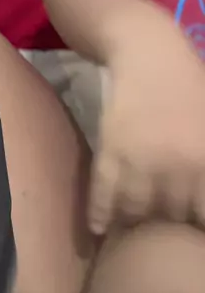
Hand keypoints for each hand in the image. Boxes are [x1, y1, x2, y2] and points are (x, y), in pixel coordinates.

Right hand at [89, 12, 204, 234]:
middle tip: (163, 241)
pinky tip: (98, 230)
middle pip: (174, 220)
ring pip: (137, 214)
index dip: (197, 233)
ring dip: (134, 230)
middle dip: (170, 232)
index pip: (204, 215)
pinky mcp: (111, 150)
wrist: (147, 51)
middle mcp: (177, 166)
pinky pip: (103, 194)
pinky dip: (100, 215)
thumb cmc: (189, 87)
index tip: (190, 239)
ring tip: (132, 241)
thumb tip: (201, 204)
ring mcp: (140, 160)